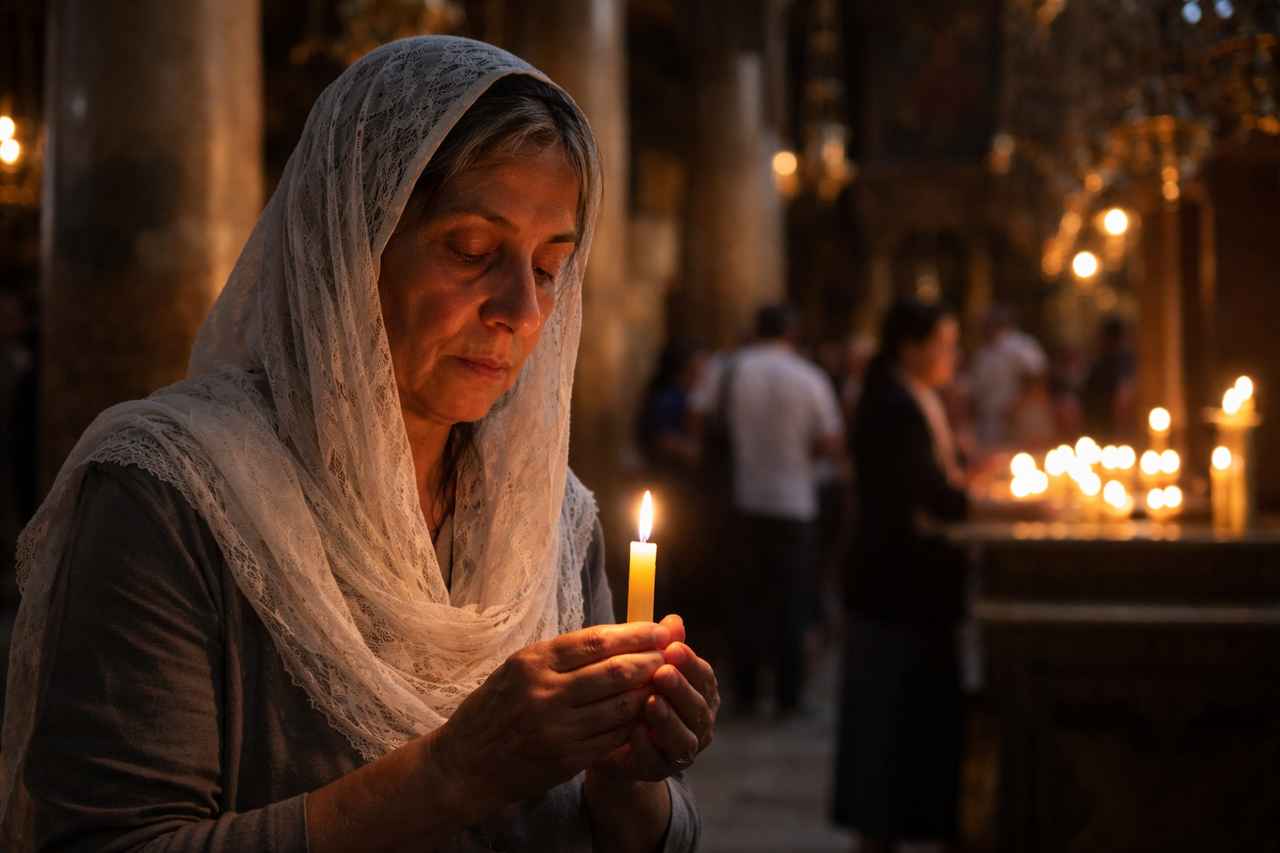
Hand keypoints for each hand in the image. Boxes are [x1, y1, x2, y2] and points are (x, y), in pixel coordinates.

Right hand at [433, 621, 670, 821]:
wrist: (465, 763)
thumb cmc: (496, 707)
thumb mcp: (520, 667)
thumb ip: (566, 653)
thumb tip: (619, 633)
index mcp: (533, 661)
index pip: (598, 640)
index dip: (637, 634)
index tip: (661, 629)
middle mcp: (546, 692)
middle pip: (617, 671)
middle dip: (652, 661)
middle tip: (673, 654)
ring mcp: (557, 729)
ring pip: (622, 706)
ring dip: (650, 692)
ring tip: (665, 682)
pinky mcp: (567, 759)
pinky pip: (614, 736)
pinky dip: (635, 723)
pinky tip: (645, 714)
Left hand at [590, 614, 719, 781]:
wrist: (615, 742)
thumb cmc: (637, 696)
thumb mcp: (647, 668)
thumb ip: (662, 647)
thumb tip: (673, 619)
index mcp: (700, 694)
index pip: (704, 677)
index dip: (691, 663)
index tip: (673, 647)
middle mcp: (698, 723)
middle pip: (697, 707)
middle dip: (681, 688)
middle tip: (662, 672)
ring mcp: (681, 751)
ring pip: (683, 737)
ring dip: (668, 719)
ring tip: (651, 702)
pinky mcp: (659, 770)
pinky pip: (657, 760)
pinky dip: (647, 746)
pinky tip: (635, 731)